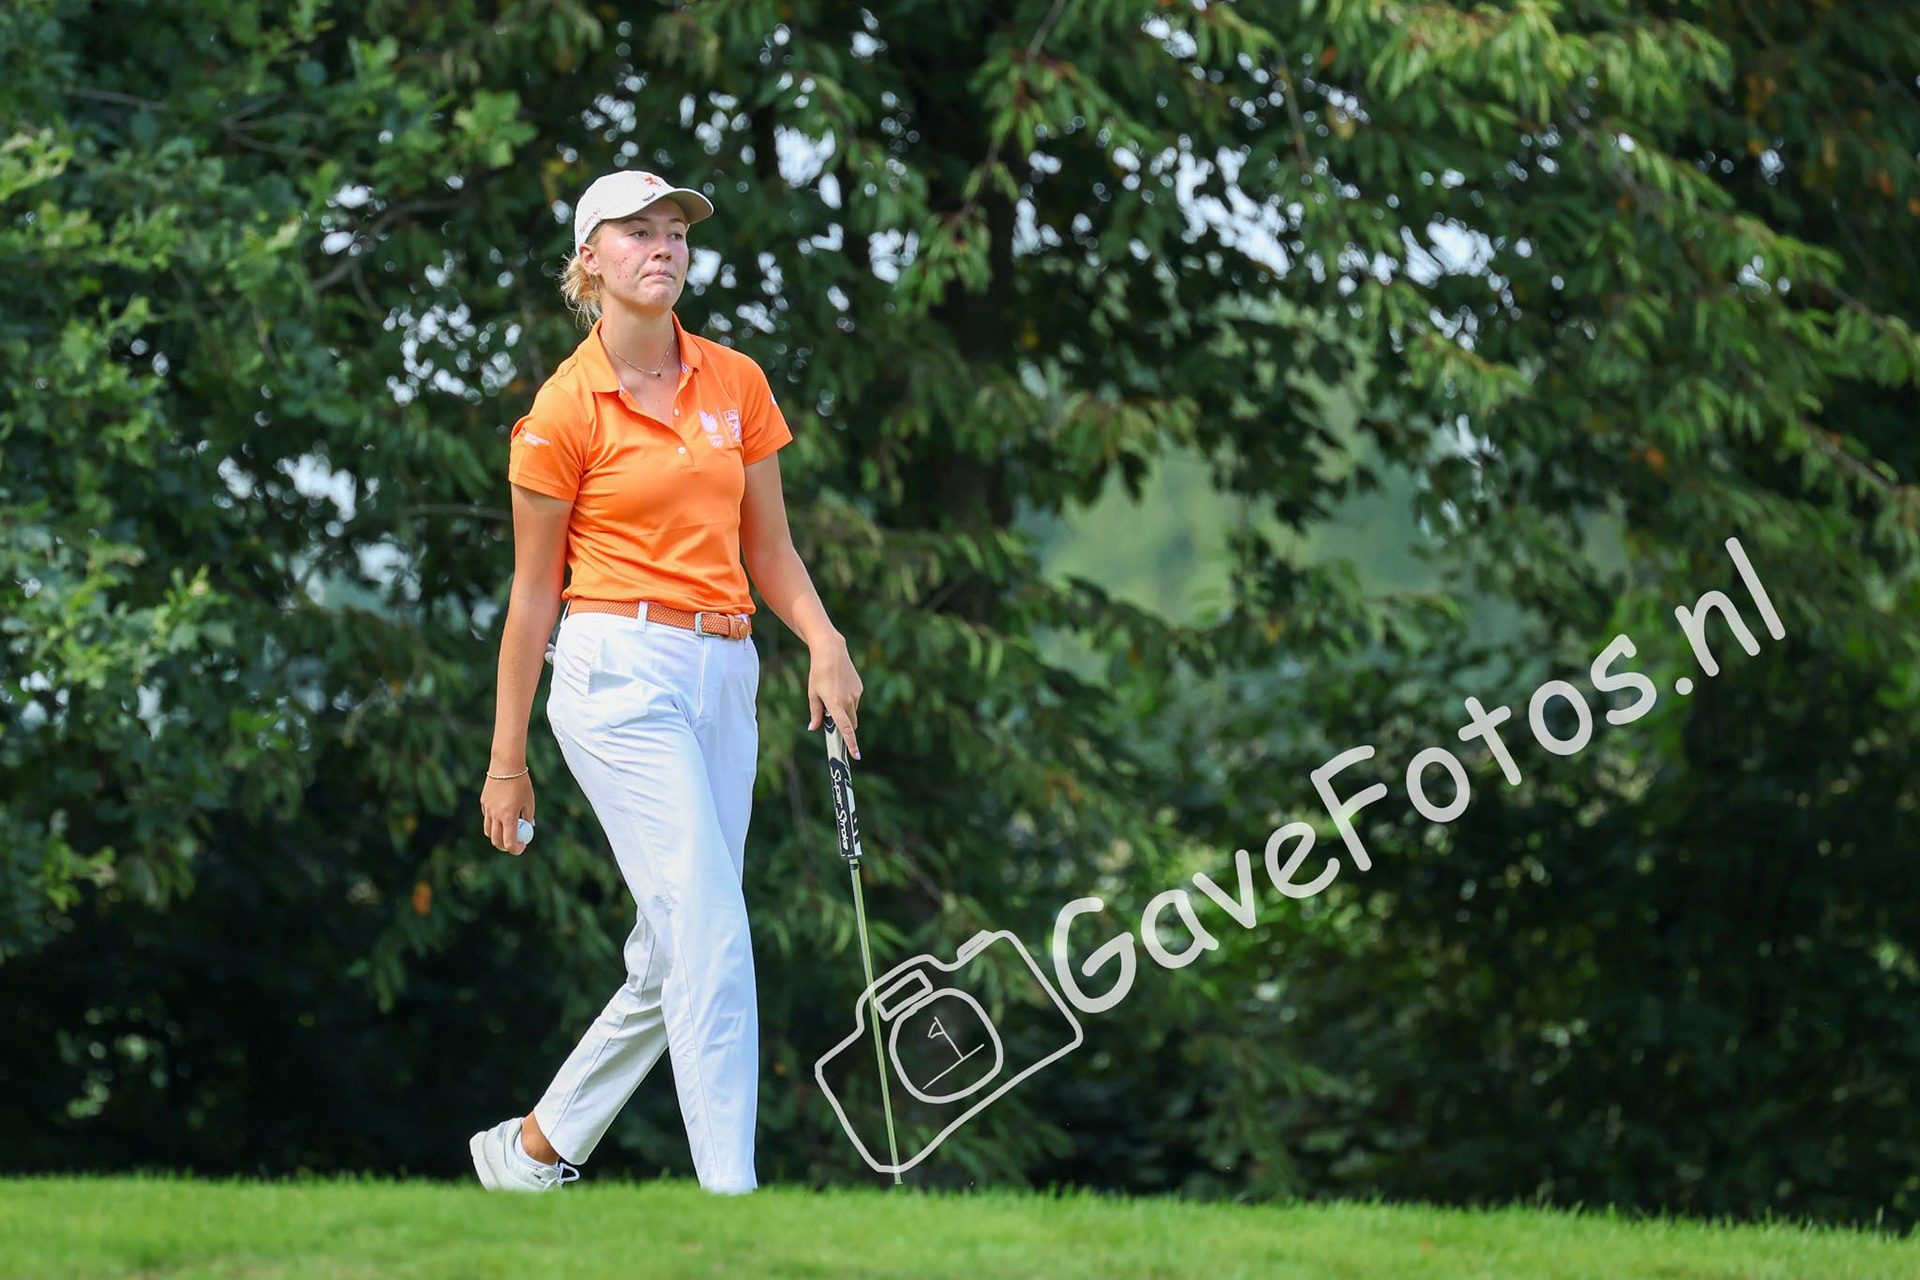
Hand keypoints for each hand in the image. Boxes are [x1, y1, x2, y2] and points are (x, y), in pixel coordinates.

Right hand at [480, 770, 535, 854]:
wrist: (506, 765)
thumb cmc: (521, 783)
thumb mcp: (530, 801)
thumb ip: (528, 816)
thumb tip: (529, 826)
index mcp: (508, 817)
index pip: (509, 843)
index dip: (516, 849)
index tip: (522, 846)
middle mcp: (495, 815)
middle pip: (496, 841)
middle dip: (505, 846)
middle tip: (514, 843)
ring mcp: (487, 809)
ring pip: (488, 831)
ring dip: (497, 835)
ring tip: (508, 830)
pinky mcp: (483, 803)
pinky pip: (487, 818)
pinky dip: (494, 821)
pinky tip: (502, 813)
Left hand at [805, 632, 864, 759]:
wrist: (831, 652)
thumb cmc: (818, 673)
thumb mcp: (812, 694)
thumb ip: (815, 713)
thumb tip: (814, 728)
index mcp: (835, 704)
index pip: (846, 729)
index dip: (851, 743)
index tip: (856, 755)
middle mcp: (848, 701)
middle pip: (851, 723)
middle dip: (846, 727)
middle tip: (833, 719)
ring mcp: (856, 694)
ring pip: (853, 712)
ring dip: (845, 711)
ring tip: (833, 694)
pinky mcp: (859, 688)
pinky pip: (855, 701)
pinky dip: (848, 700)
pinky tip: (839, 686)